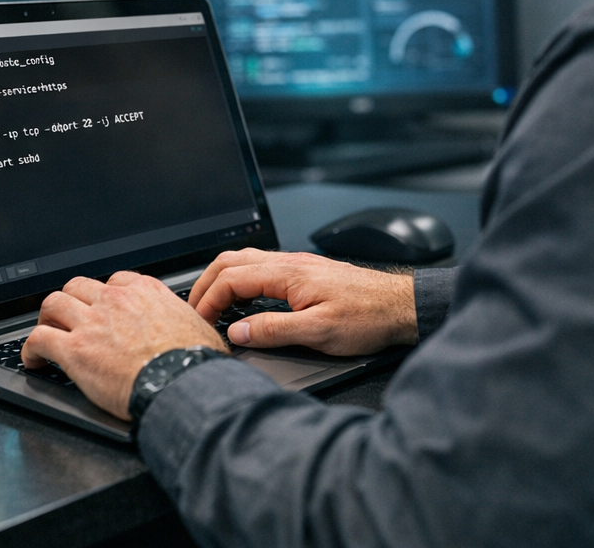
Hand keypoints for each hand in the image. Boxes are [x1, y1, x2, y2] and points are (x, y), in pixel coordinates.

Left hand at [21, 271, 226, 418]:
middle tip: (68, 319)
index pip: (115, 281)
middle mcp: (116, 300)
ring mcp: (93, 322)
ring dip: (47, 319)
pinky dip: (31, 349)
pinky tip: (34, 360)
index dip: (104, 296)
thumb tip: (192, 333)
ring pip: (53, 304)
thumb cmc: (194, 360)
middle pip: (78, 286)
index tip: (102, 308)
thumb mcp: (196, 326)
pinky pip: (39, 338)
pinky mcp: (75, 349)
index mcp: (146, 292)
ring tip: (46, 335)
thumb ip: (183, 321)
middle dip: (70, 301)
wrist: (181, 381)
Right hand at [190, 249, 418, 355]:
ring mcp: (298, 265)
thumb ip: (274, 330)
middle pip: (232, 260)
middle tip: (194, 310)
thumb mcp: (319, 332)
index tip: (199, 322)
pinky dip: (241, 280)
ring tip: (212, 304)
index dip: (209, 300)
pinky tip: (243, 300)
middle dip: (207, 283)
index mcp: (288, 273)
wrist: (399, 307)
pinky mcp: (306, 273)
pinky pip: (262, 268)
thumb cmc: (367, 317)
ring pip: (247, 261)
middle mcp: (290, 262)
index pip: (232, 277)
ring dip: (223, 279)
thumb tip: (237, 332)